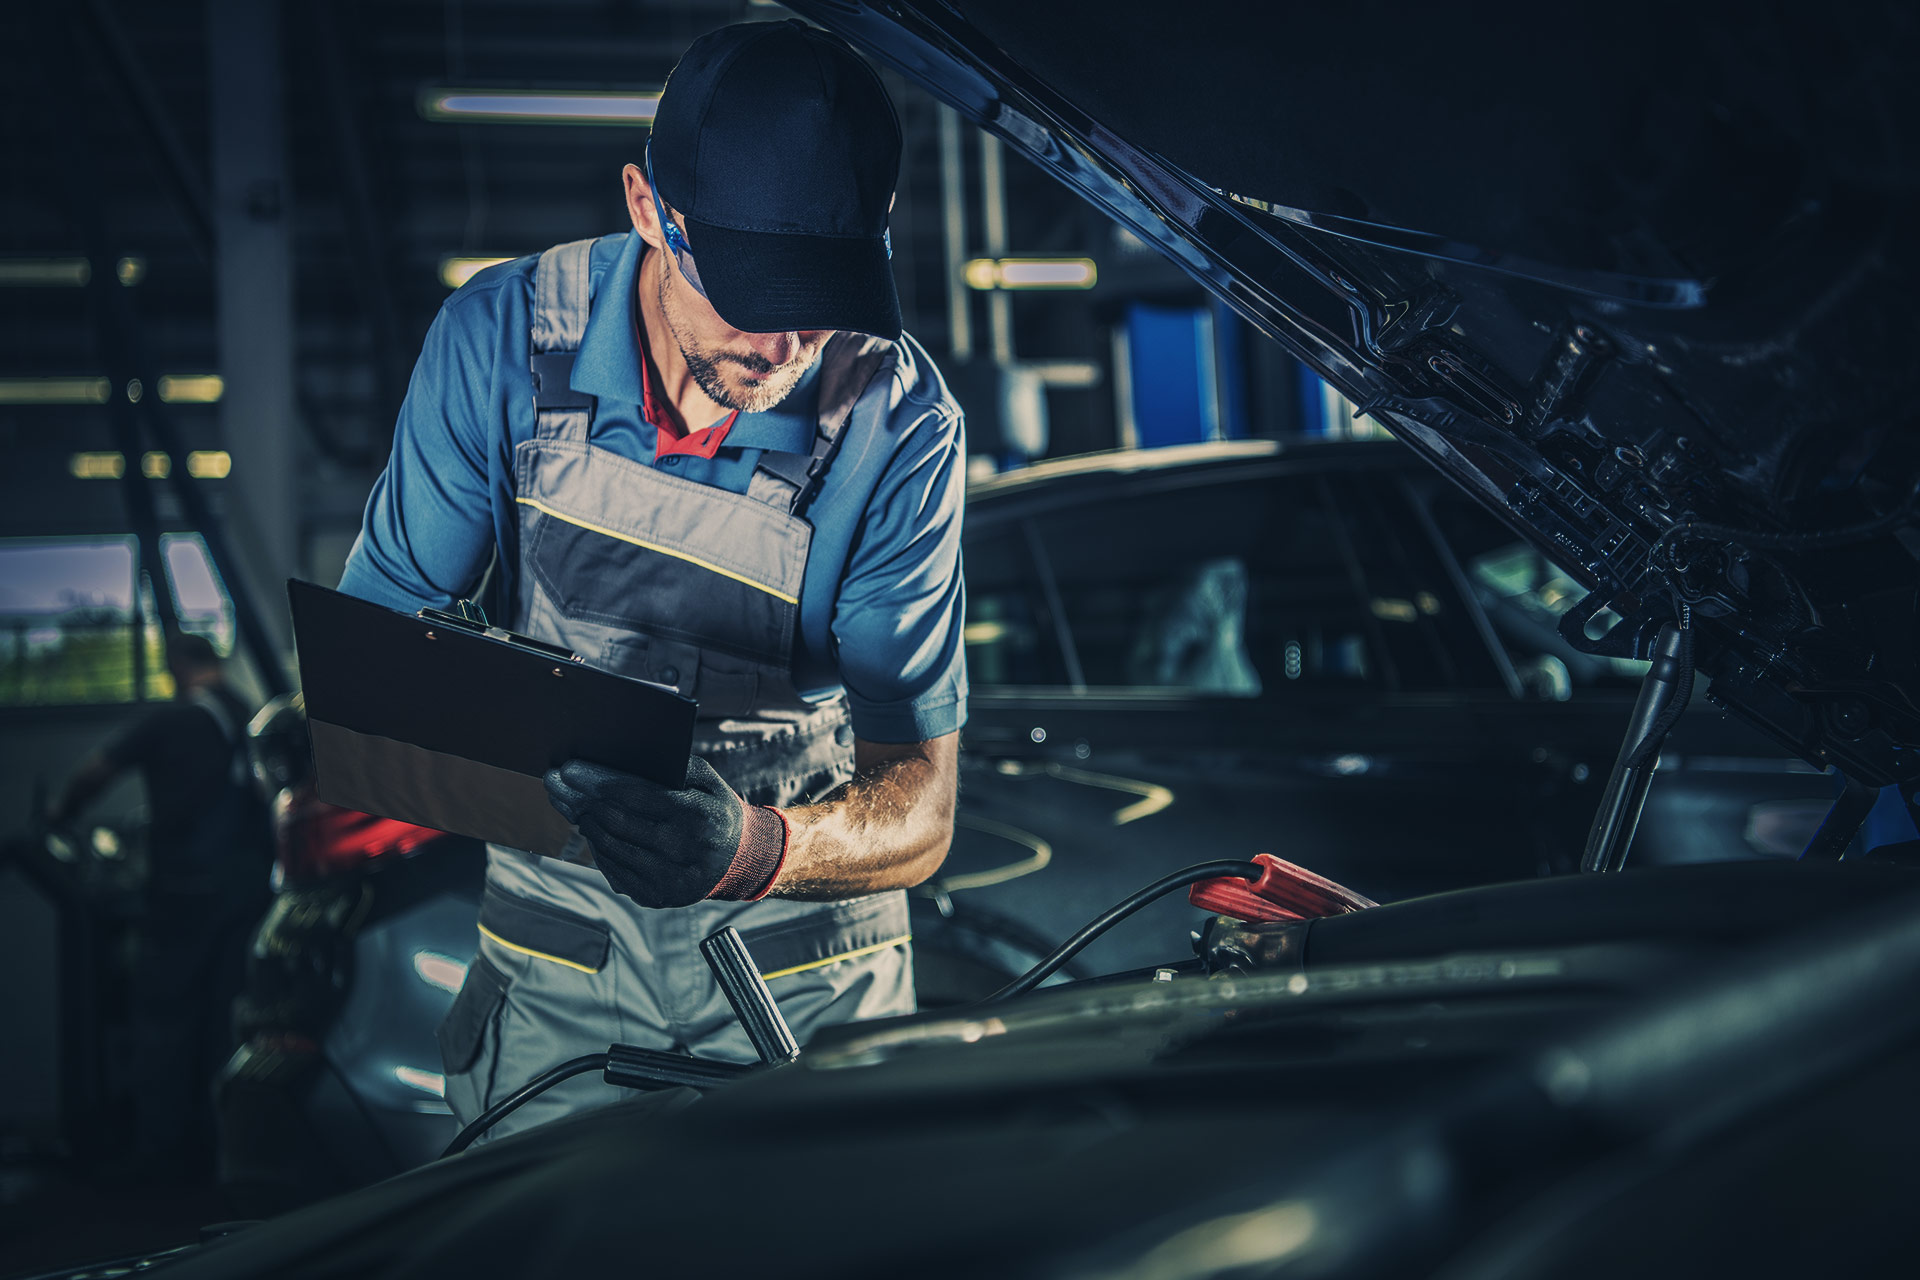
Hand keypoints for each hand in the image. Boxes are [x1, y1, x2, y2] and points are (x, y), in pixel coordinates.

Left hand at [544, 755, 789, 907]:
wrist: (739, 859)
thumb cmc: (714, 809)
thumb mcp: (707, 779)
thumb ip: (673, 765)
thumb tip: (623, 758)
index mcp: (698, 815)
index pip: (637, 796)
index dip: (599, 782)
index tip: (569, 769)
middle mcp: (684, 850)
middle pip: (618, 822)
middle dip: (582, 800)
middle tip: (558, 784)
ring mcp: (669, 879)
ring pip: (611, 847)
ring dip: (587, 823)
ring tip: (573, 804)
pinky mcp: (657, 897)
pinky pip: (614, 869)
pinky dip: (599, 848)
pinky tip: (592, 830)